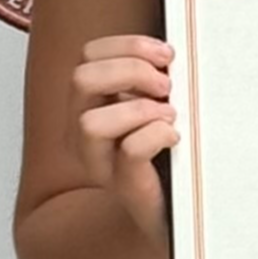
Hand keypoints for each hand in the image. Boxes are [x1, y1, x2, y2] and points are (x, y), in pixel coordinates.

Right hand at [70, 34, 176, 248]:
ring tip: (169, 116)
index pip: (88, 54)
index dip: (127, 46)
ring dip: (139, 109)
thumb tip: (170, 54)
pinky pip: (130, 150)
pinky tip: (175, 139)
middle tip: (166, 86)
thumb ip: (154, 79)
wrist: (175, 212)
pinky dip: (157, 135)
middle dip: (131, 71)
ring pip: (91, 122)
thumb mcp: (158, 104)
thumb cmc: (167, 154)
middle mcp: (83, 132)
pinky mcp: (124, 186)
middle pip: (82, 79)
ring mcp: (100, 162)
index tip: (165, 54)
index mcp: (90, 104)